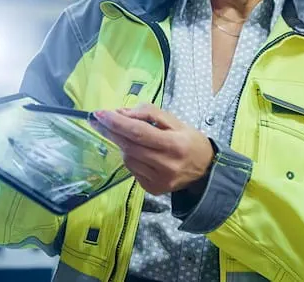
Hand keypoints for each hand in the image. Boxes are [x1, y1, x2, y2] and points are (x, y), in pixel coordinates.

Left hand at [91, 103, 214, 194]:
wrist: (206, 171)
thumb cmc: (190, 141)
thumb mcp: (176, 121)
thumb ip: (149, 113)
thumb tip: (122, 113)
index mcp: (174, 145)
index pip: (138, 132)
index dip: (117, 122)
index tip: (100, 114)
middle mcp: (166, 165)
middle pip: (129, 146)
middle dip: (111, 131)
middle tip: (98, 120)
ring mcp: (158, 180)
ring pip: (128, 159)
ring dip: (121, 144)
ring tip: (126, 135)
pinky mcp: (153, 189)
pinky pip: (132, 170)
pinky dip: (130, 157)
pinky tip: (137, 152)